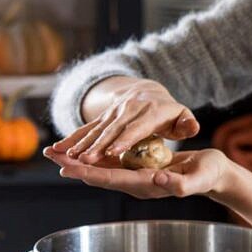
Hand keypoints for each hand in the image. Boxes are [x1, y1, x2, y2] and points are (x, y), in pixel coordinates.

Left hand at [42, 146, 229, 200]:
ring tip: (55, 150)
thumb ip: (180, 183)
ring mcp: (133, 177)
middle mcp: (135, 183)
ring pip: (99, 169)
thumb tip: (160, 178)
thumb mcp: (198, 178)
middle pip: (97, 175)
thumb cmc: (207, 175)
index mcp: (146, 185)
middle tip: (50, 154)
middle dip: (73, 165)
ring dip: (77, 160)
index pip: (111, 180)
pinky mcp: (136, 168)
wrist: (211, 175)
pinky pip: (108, 163)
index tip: (69, 168)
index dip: (89, 173)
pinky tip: (78, 149)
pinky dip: (91, 156)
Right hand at [50, 79, 198, 162]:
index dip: (124, 140)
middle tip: (85, 160)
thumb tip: (193, 128)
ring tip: (67, 156)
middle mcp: (128, 110)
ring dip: (80, 143)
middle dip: (97, 146)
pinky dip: (72, 138)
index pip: (136, 128)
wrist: (147, 90)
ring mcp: (113, 113)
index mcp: (150, 112)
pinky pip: (86, 128)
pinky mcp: (102, 117)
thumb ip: (187, 123)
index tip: (113, 152)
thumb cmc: (168, 111)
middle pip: (111, 130)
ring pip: (95, 129)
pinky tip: (58, 149)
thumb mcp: (182, 115)